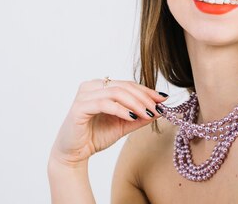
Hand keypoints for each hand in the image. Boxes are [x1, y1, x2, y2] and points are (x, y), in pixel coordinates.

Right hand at [49, 79, 167, 166]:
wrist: (74, 153)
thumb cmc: (95, 136)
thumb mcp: (123, 125)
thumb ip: (139, 116)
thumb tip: (160, 109)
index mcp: (100, 86)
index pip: (128, 84)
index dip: (147, 91)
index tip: (163, 99)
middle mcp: (91, 86)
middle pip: (124, 86)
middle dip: (144, 97)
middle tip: (157, 109)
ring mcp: (84, 95)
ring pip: (115, 92)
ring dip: (135, 103)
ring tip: (147, 114)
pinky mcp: (79, 107)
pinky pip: (104, 104)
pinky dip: (120, 109)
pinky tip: (131, 117)